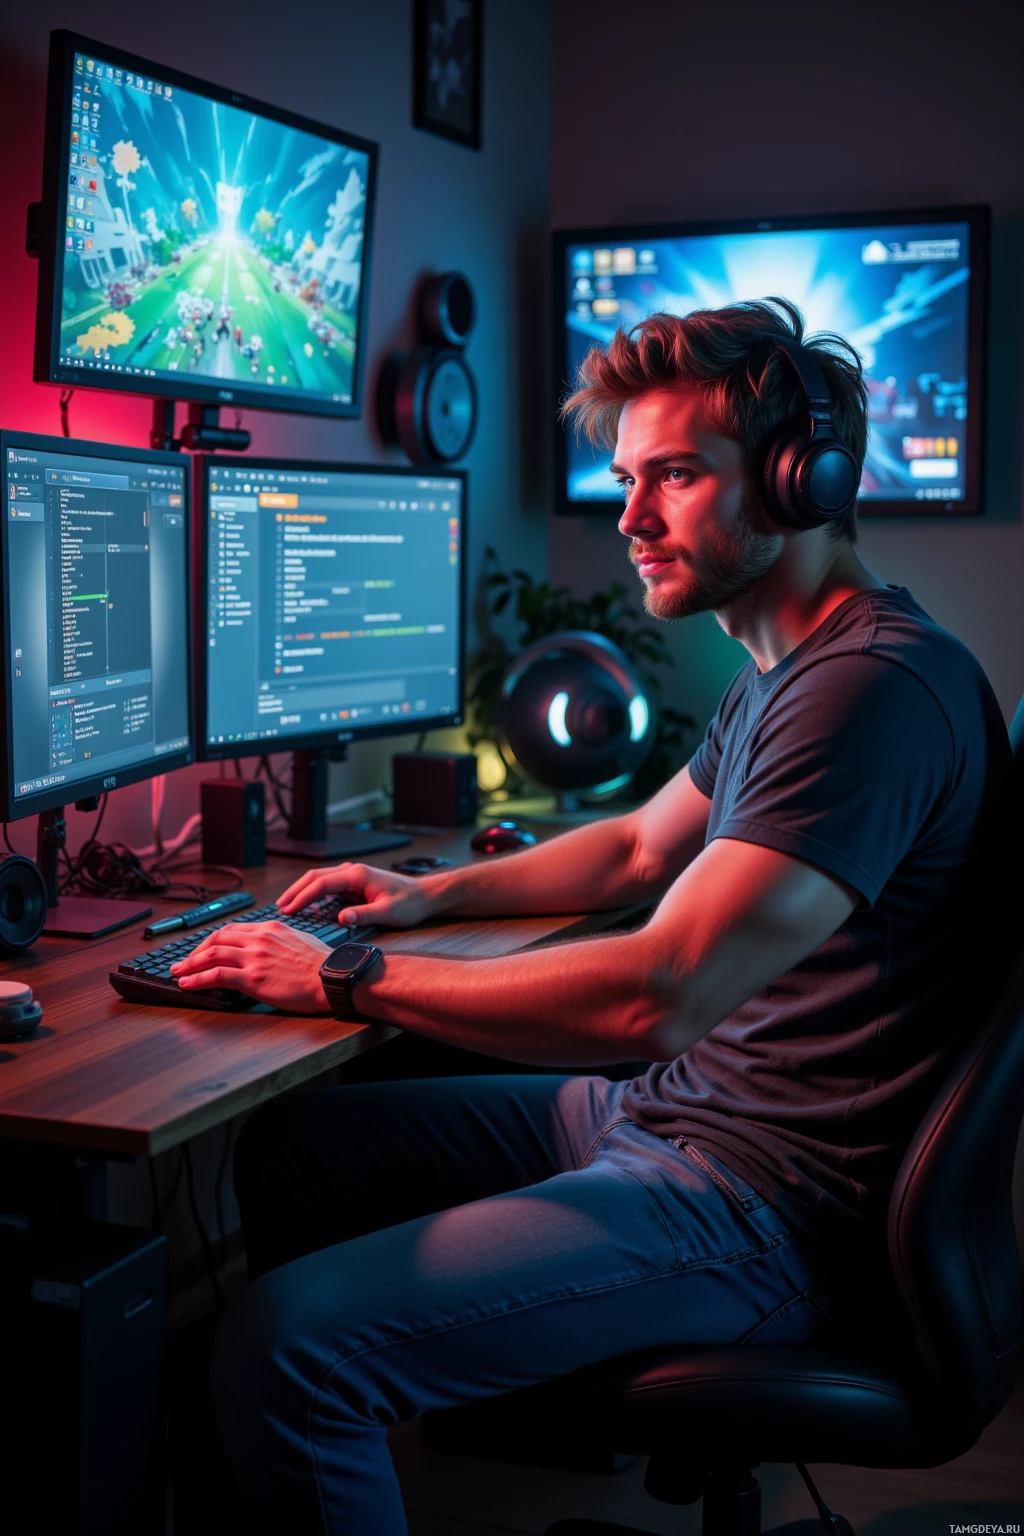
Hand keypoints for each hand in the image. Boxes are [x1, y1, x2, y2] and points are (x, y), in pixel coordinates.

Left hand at [171, 922, 332, 1012]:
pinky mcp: (253, 977)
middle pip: (216, 939)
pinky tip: (187, 984)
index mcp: (270, 928)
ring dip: (190, 964)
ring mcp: (254, 957)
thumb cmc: (322, 964)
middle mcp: (259, 939)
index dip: (211, 941)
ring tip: (177, 973)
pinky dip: (197, 979)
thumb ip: (279, 939)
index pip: (231, 930)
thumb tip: (269, 946)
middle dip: (195, 951)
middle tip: (183, 962)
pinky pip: (217, 975)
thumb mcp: (299, 940)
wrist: (332, 978)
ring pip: (212, 954)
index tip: (202, 950)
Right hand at [276, 861, 435, 929]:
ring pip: (319, 879)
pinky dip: (313, 893)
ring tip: (287, 906)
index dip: (302, 897)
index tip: (288, 910)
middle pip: (314, 877)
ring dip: (302, 891)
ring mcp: (352, 875)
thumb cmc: (409, 903)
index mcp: (357, 875)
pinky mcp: (354, 882)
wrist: (425, 896)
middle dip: (295, 891)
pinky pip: (328, 885)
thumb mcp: (388, 913)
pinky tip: (307, 905)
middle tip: (279, 908)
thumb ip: (364, 915)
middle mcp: (352, 871)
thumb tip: (341, 917)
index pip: (321, 883)